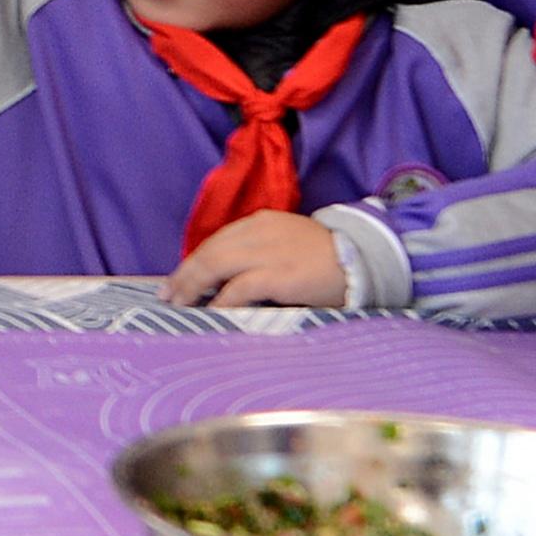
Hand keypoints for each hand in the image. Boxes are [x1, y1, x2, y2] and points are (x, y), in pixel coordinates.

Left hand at [163, 209, 351, 309]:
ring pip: (216, 265)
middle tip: (168, 297)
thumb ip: (258, 255)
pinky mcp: (280, 275)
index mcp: (260, 222)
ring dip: (193, 288)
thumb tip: (223, 281)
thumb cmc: (327, 259)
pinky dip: (221, 301)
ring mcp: (269, 252)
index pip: (215, 241)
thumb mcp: (287, 244)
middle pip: (209, 252)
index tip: (176, 281)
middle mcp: (259, 232)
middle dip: (184, 276)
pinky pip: (239, 288)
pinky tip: (212, 313)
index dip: (192, 262)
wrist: (366, 259)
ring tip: (180, 307)